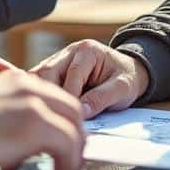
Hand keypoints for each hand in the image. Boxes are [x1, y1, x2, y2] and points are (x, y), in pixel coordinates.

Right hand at [0, 71, 85, 169]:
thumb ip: (9, 118)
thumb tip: (22, 145)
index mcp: (15, 81)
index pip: (56, 100)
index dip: (65, 125)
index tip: (63, 146)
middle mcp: (28, 86)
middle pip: (72, 112)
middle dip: (75, 140)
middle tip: (69, 164)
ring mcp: (34, 103)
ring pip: (75, 128)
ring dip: (74, 156)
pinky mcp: (35, 124)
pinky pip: (69, 144)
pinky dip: (69, 165)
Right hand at [31, 39, 149, 118]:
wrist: (130, 72)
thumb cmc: (126, 79)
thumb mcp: (122, 88)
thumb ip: (102, 98)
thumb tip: (81, 112)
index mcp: (88, 51)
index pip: (73, 74)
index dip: (71, 96)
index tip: (71, 117)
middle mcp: (70, 51)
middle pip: (49, 71)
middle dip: (50, 95)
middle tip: (54, 118)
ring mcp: (60, 59)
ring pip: (39, 76)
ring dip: (41, 95)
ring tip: (46, 115)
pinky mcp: (54, 70)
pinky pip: (40, 81)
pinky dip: (41, 95)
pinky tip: (44, 110)